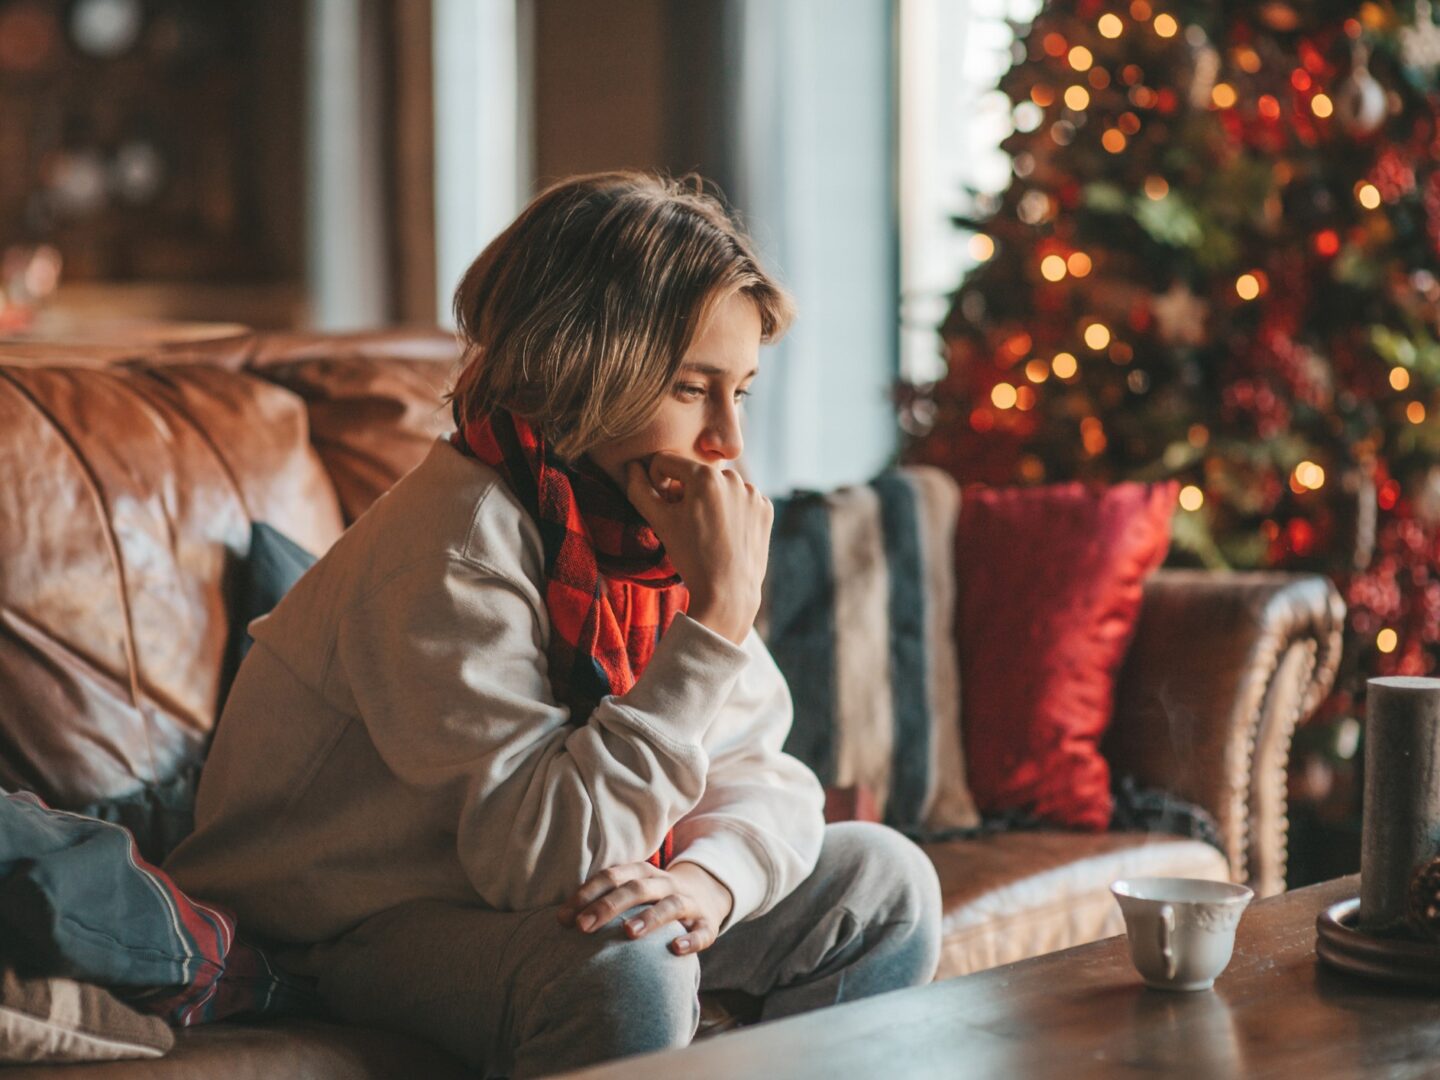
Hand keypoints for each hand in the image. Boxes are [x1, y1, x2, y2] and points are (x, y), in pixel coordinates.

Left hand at [556, 860, 734, 955]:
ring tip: (628, 933)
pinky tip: (675, 949)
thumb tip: (562, 920)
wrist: (706, 894)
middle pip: (637, 888)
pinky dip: (691, 939)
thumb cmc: (654, 899)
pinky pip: (702, 931)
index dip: (587, 894)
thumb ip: (603, 900)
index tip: (564, 917)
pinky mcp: (707, 923)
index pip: (612, 876)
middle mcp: (666, 884)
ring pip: (670, 906)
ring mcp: (689, 902)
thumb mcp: (633, 890)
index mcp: (643, 873)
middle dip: (608, 906)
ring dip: (649, 918)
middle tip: (583, 927)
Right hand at [625, 453, 772, 644]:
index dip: (658, 482)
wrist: (728, 593)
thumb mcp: (660, 522)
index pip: (667, 462)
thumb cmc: (690, 557)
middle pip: (695, 474)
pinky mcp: (766, 508)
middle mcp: (733, 477)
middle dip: (687, 492)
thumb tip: (632, 467)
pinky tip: (727, 533)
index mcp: (705, 476)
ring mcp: (753, 493)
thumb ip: (640, 489)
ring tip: (708, 530)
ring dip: (711, 500)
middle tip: (687, 523)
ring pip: (720, 486)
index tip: (664, 506)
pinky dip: (733, 511)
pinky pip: (742, 499)